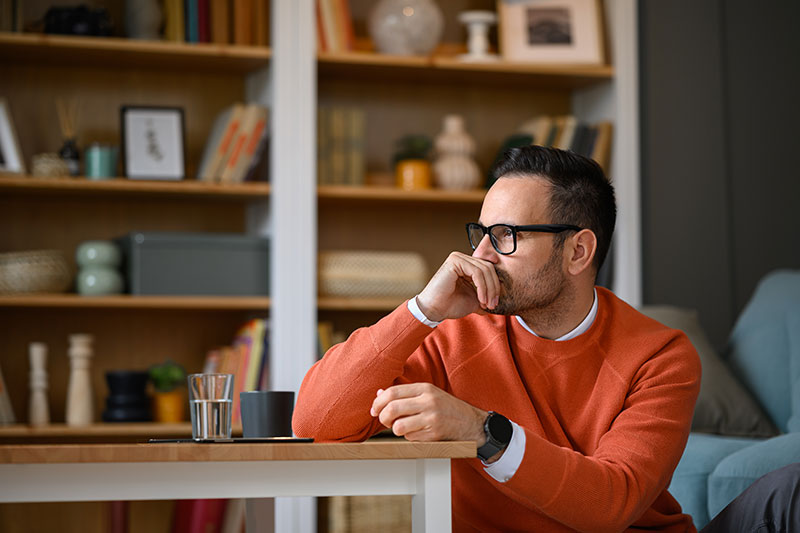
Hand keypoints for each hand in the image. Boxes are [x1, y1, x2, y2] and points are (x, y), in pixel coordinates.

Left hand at [370, 383, 486, 443]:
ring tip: (402, 427)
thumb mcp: (427, 394)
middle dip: (382, 417)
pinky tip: (418, 432)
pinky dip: (409, 437)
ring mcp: (431, 418)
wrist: (470, 422)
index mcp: (425, 388)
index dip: (378, 402)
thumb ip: (404, 393)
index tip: (374, 410)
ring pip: (398, 426)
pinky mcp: (434, 434)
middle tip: (384, 420)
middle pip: (392, 409)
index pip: (392, 392)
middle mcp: (428, 401)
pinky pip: (410, 438)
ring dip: (396, 429)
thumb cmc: (446, 407)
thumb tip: (379, 394)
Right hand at [416, 252, 499, 321]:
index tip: (494, 304)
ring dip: (489, 290)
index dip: (495, 286)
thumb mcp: (475, 299)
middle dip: (494, 288)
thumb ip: (487, 294)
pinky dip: (482, 287)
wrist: (434, 311)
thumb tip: (503, 297)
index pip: (489, 270)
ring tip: (486, 304)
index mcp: (467, 265)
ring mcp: (458, 258)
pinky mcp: (455, 261)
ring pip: (485, 270)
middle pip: (489, 268)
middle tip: (493, 304)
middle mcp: (462, 258)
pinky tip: (481, 299)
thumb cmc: (451, 305)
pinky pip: (477, 272)